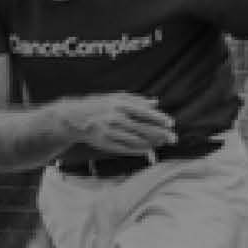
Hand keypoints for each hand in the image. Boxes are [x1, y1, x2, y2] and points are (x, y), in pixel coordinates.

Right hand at [60, 95, 178, 157]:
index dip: (159, 119)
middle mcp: (115, 118)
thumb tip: (155, 103)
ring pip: (136, 140)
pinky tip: (148, 149)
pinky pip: (126, 149)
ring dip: (151, 143)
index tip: (171, 124)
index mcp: (119, 104)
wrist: (74, 118)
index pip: (144, 112)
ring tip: (162, 143)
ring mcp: (110, 132)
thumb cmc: (99, 105)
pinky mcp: (105, 143)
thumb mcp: (115, 97)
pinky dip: (139, 150)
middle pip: (143, 128)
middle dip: (160, 134)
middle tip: (173, 138)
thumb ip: (136, 100)